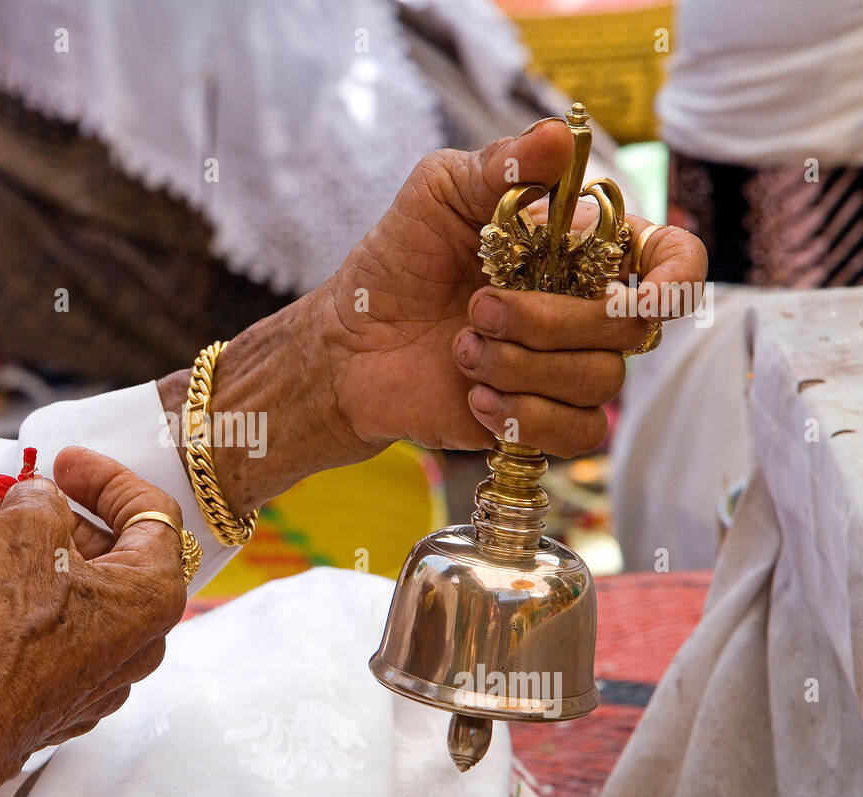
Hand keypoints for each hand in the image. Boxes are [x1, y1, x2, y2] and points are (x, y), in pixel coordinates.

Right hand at [0, 447, 187, 796]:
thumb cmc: (2, 637)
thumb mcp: (21, 534)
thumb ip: (40, 498)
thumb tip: (41, 499)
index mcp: (154, 595)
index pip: (150, 511)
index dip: (105, 475)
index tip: (63, 460)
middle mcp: (141, 639)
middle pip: (106, 554)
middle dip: (50, 522)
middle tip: (9, 504)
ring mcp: (104, 674)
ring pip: (67, 593)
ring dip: (18, 560)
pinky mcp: (63, 698)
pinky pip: (45, 632)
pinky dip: (6, 602)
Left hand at [303, 117, 707, 457]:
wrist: (349, 341)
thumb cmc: (398, 261)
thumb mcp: (438, 193)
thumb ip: (500, 164)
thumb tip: (562, 136)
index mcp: (579, 247)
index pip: (667, 256)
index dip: (676, 273)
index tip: (642, 291)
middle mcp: (584, 307)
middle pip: (630, 325)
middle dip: (550, 320)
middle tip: (477, 307)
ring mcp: (565, 367)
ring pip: (601, 379)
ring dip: (522, 365)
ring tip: (462, 349)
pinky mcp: (541, 419)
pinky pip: (581, 432)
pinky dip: (530, 417)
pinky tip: (478, 398)